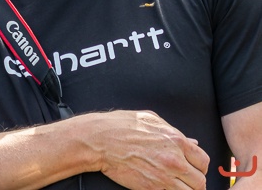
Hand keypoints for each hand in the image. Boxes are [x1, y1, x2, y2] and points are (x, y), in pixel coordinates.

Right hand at [87, 111, 209, 189]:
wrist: (98, 141)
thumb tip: (191, 142)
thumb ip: (173, 131)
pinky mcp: (152, 189)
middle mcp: (174, 161)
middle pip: (200, 181)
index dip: (199, 166)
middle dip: (194, 181)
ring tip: (176, 186)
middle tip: (184, 179)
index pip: (203, 161)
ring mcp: (164, 177)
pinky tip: (163, 187)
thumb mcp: (149, 120)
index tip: (193, 167)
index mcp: (176, 141)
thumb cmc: (120, 126)